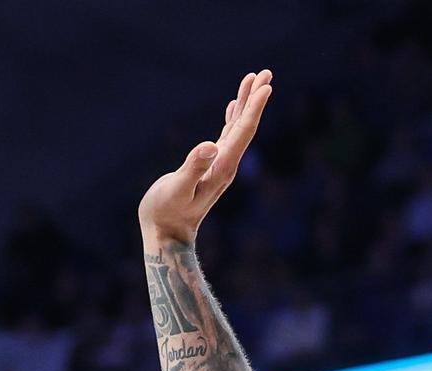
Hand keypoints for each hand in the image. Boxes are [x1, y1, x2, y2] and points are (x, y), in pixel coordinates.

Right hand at [138, 69, 272, 246]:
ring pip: (237, 128)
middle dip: (254, 99)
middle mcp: (225, 165)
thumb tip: (209, 145)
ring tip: (253, 80)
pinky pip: (226, 136)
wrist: (166, 235)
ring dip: (245, 104)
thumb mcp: (177, 189)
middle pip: (245, 126)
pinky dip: (232, 118)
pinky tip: (233, 107)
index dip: (254, 108)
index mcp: (221, 167)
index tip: (265, 86)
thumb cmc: (166, 213)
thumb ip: (193, 168)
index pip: (243, 132)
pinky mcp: (209, 167)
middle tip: (266, 73)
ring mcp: (219, 166)